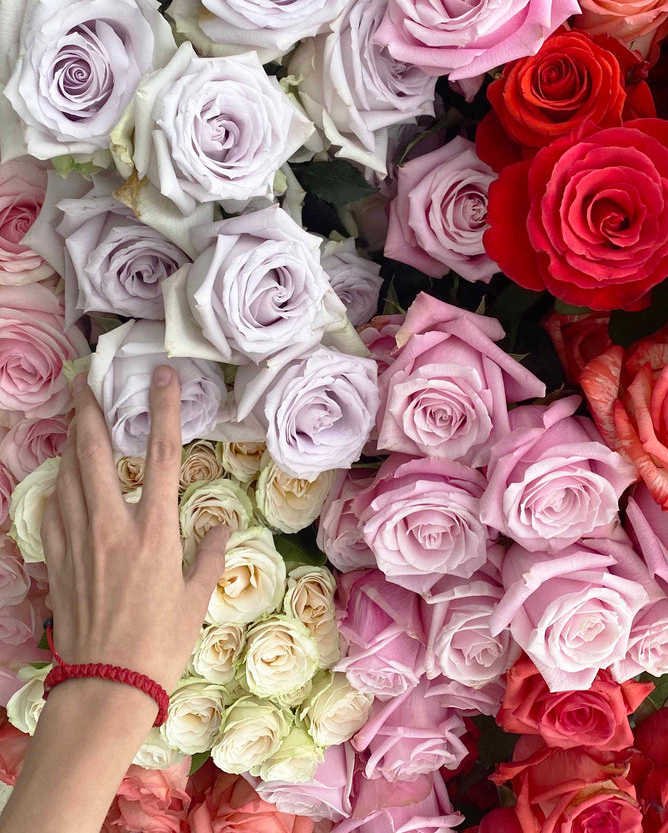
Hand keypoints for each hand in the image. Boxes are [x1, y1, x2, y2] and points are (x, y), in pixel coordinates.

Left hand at [41, 366, 229, 695]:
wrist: (106, 684)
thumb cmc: (161, 641)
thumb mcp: (197, 598)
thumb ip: (209, 556)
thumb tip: (220, 526)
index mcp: (155, 532)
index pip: (160, 456)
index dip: (163, 411)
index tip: (162, 377)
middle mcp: (113, 527)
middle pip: (96, 454)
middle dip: (89, 411)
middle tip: (87, 380)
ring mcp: (79, 541)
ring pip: (69, 476)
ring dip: (71, 440)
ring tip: (74, 414)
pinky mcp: (58, 560)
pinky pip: (53, 509)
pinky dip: (57, 482)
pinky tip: (60, 474)